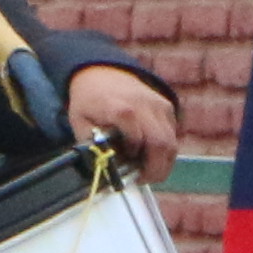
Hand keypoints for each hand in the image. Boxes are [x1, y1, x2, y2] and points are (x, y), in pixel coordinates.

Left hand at [66, 62, 180, 179]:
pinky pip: (172, 135)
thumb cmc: (90, 100)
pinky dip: (164, 150)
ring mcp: (159, 106)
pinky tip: (149, 155)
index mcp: (121, 109)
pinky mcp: (167, 107)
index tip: (127, 170)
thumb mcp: (80, 122)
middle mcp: (145, 106)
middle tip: (143, 180)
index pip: (137, 138)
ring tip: (147, 172)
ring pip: (172, 143)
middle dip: (155, 170)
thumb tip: (104, 166)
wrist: (102, 72)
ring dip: (162, 163)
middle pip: (161, 144)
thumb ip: (91, 145)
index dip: (135, 159)